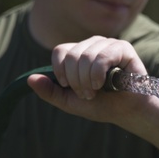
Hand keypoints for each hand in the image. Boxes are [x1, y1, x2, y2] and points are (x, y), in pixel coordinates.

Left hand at [27, 37, 158, 133]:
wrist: (128, 112)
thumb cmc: (102, 105)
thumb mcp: (70, 102)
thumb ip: (49, 92)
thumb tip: (29, 79)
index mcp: (80, 53)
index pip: (60, 51)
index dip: (61, 71)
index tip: (69, 87)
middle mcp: (93, 45)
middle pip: (71, 55)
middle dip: (75, 80)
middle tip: (87, 94)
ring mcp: (108, 44)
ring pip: (85, 56)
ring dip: (87, 80)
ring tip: (96, 91)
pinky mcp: (123, 48)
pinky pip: (101, 56)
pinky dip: (98, 74)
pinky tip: (104, 84)